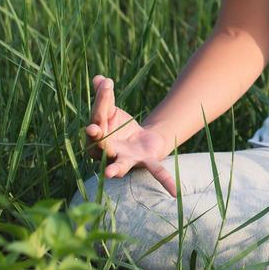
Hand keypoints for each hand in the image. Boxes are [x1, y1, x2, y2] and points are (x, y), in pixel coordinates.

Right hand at [83, 75, 177, 196]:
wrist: (140, 139)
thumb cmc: (118, 125)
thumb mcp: (111, 108)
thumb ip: (104, 95)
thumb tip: (99, 77)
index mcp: (98, 134)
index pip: (97, 117)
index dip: (100, 103)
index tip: (103, 89)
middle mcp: (108, 151)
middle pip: (102, 142)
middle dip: (98, 137)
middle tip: (93, 130)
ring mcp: (126, 159)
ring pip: (119, 164)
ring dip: (115, 169)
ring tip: (110, 173)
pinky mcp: (145, 161)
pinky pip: (156, 172)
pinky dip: (165, 180)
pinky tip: (175, 192)